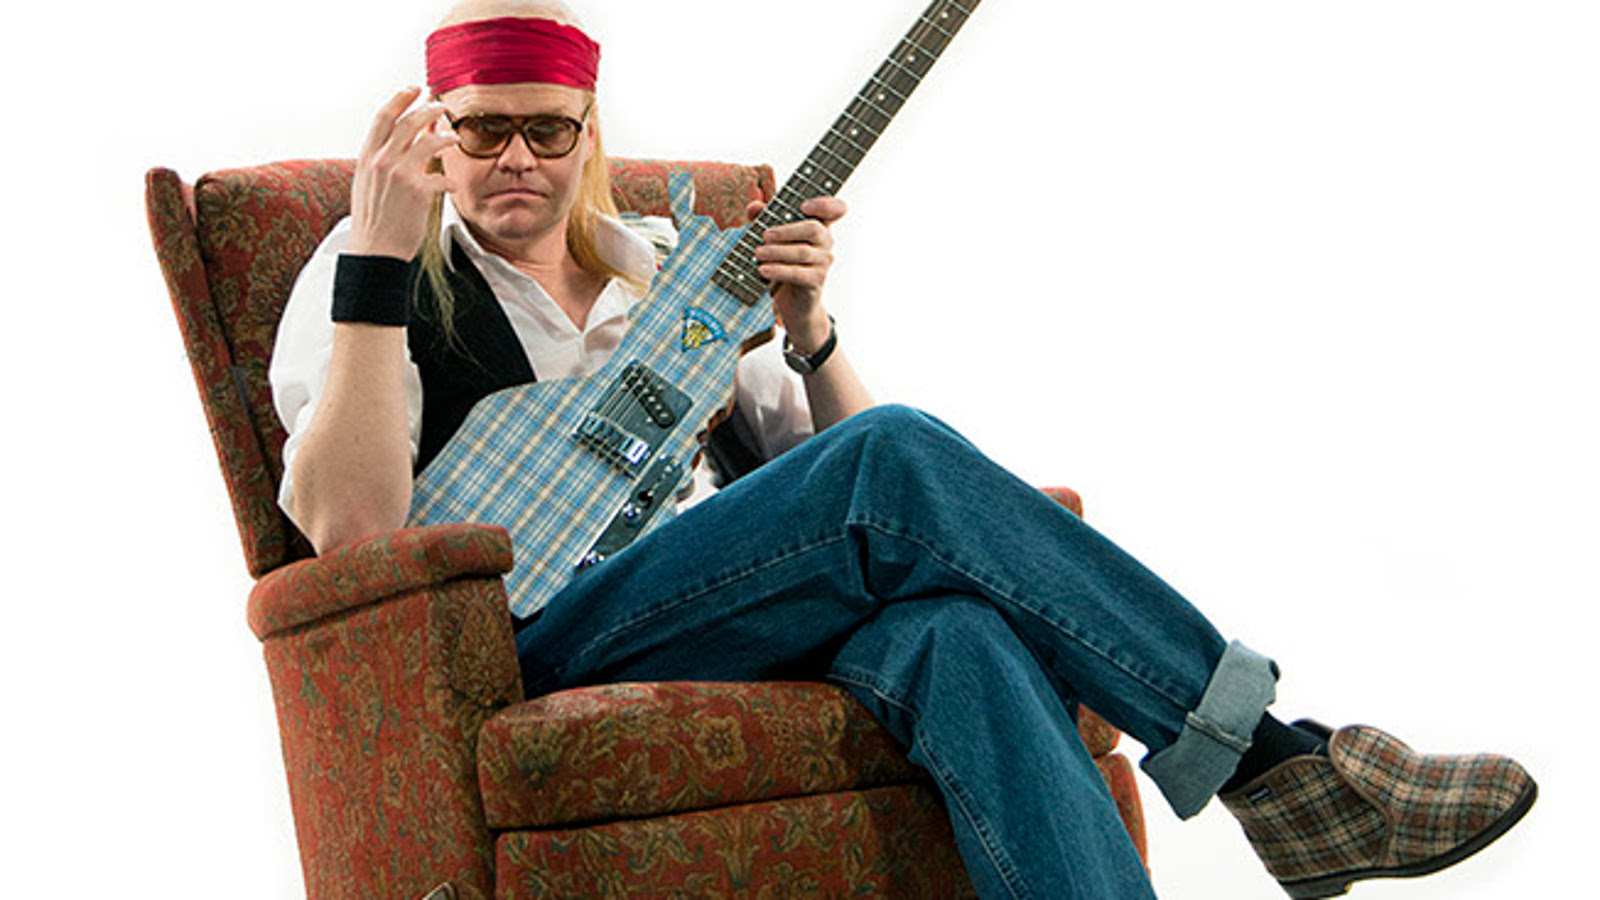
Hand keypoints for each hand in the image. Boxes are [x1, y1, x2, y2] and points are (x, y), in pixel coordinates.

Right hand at [347, 87, 456, 259]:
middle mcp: (381, 160)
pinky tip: (452, 184)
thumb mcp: (368, 183)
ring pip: (428, 141)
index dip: (400, 98)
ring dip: (445, 137)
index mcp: (367, 156)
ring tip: (454, 138)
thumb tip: (402, 141)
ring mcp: (400, 174)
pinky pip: (441, 176)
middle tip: (442, 106)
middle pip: (409, 122)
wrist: (374, 251)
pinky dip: (448, 179)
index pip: (383, 117)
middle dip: (428, 109)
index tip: (413, 88)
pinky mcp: (418, 191)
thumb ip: (381, 160)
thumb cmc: (373, 220)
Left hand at [748, 196, 847, 352]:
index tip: (804, 205)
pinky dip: (779, 270)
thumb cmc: (783, 262)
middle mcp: (826, 242)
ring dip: (778, 252)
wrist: (792, 301)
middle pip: (814, 229)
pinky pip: (798, 273)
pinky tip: (763, 270)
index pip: (835, 209)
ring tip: (757, 253)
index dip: (825, 204)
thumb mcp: (773, 238)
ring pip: (803, 252)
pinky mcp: (816, 281)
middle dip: (788, 230)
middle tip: (764, 234)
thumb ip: (764, 219)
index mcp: (819, 226)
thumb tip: (754, 206)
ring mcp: (823, 262)